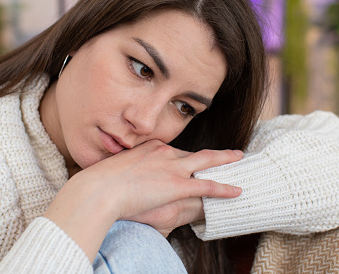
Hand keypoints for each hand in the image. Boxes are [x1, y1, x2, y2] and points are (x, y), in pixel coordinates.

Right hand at [44, 140, 242, 259]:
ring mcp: (172, 168)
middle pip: (195, 154)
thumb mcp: (114, 168)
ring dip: (225, 161)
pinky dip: (224, 188)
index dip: (188, 157)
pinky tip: (236, 191)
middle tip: (231, 153)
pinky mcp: (177, 185)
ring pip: (206, 162)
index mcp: (150, 148)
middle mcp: (164, 153)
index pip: (175, 152)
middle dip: (214, 154)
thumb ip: (127, 170)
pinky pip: (207, 186)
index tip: (195, 160)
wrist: (99, 189)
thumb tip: (126, 177)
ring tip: (239, 160)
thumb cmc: (100, 182)